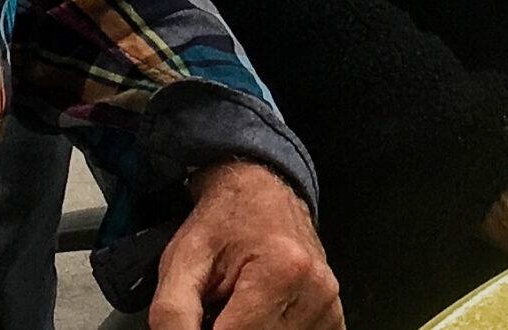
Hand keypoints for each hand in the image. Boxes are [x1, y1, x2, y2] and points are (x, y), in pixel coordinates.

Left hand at [149, 159, 340, 329]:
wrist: (259, 192)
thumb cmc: (223, 222)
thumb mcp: (181, 262)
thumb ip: (173, 315)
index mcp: (281, 272)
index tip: (203, 315)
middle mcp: (316, 289)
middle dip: (229, 328)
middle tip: (219, 306)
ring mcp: (328, 305)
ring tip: (239, 309)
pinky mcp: (334, 316)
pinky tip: (261, 314)